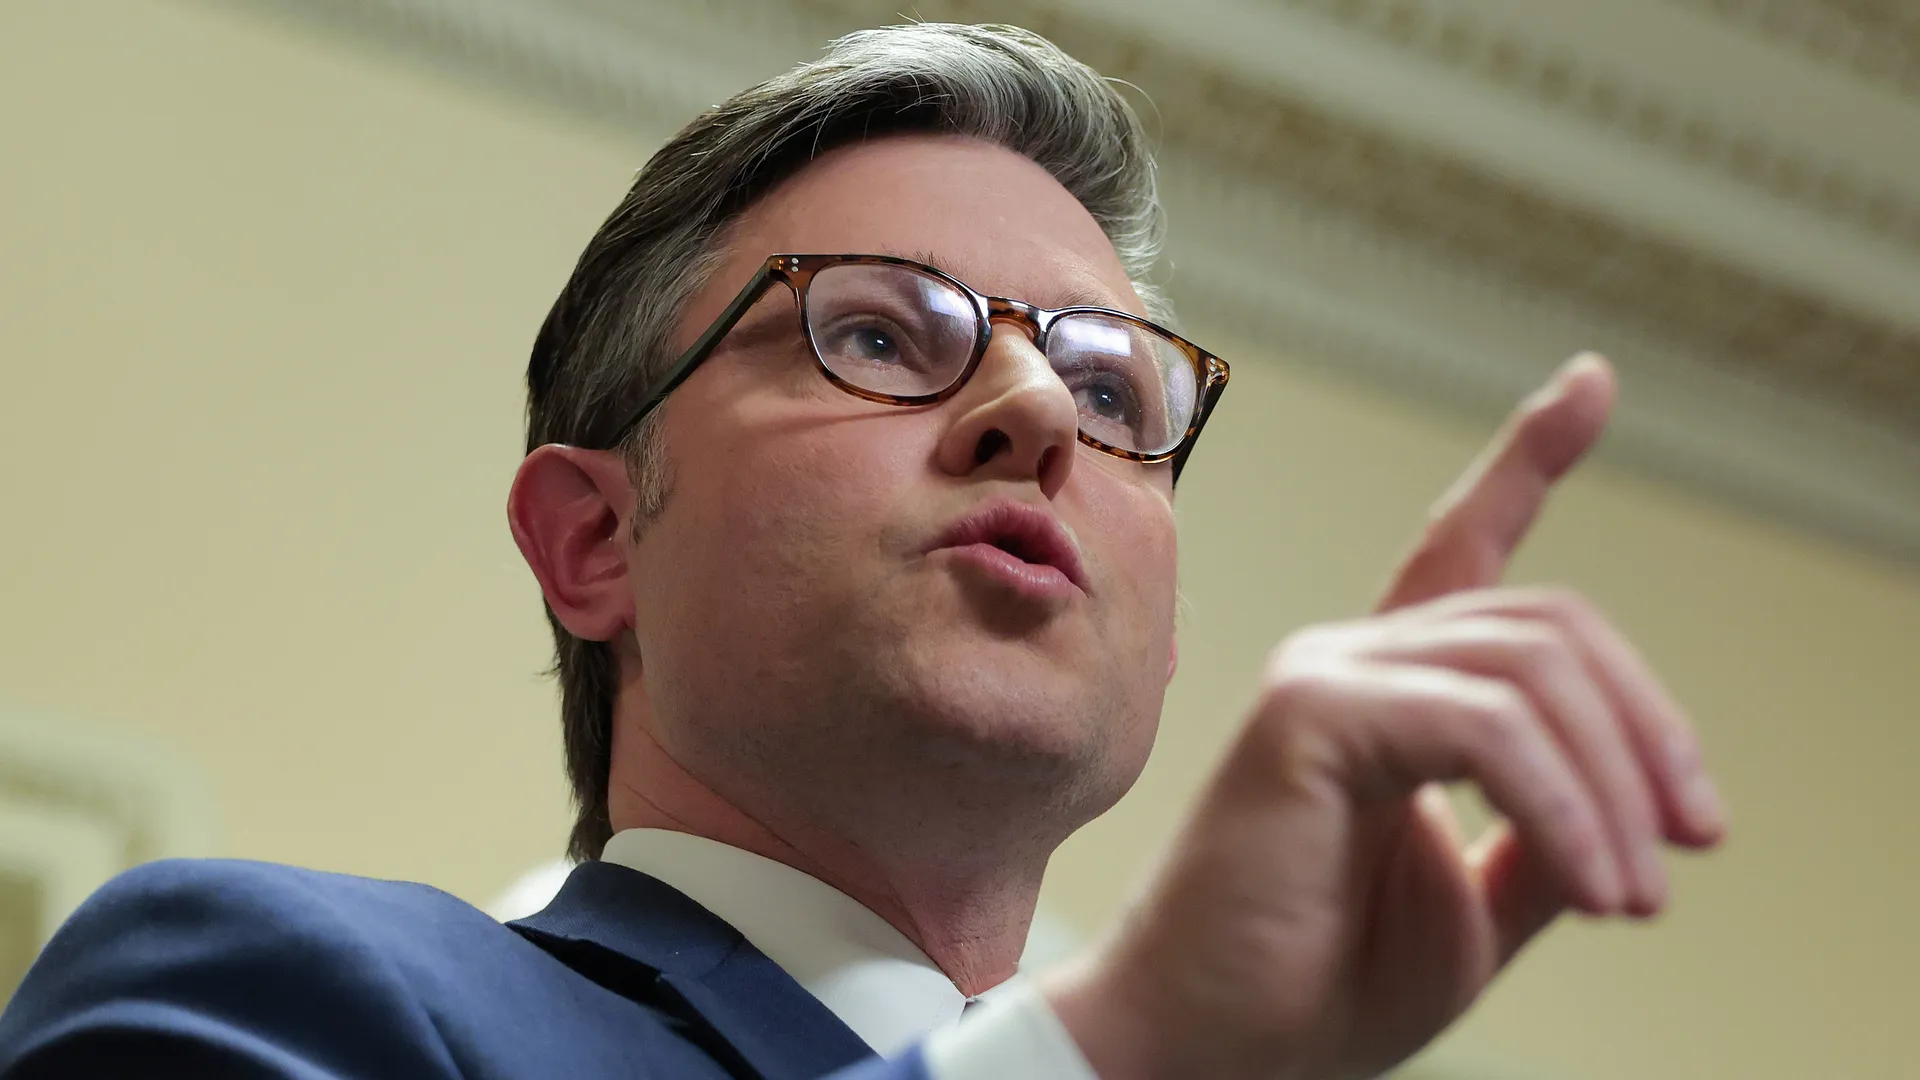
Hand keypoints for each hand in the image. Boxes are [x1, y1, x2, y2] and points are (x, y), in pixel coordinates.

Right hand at [1044, 354, 1726, 1079]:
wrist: (1213, 1051)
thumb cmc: (1319, 983)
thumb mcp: (1476, 903)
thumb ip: (1547, 834)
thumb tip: (1638, 804)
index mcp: (1390, 691)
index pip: (1465, 545)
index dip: (1528, 459)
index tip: (1588, 382)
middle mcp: (1352, 657)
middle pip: (1553, 628)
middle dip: (1651, 732)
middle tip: (1686, 848)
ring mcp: (1324, 674)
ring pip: (1532, 671)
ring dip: (1617, 790)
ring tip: (1634, 896)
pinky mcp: (1306, 713)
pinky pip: (1485, 729)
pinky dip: (1565, 808)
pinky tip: (1593, 885)